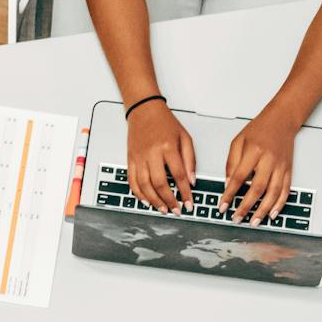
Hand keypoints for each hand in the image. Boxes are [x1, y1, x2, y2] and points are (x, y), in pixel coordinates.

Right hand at [126, 99, 193, 213]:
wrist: (144, 110)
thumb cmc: (165, 123)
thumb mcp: (184, 137)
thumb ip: (190, 160)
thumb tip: (191, 181)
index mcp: (168, 147)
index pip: (179, 175)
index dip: (185, 192)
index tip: (189, 203)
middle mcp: (152, 153)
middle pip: (159, 183)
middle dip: (169, 200)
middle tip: (176, 210)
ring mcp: (139, 158)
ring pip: (144, 185)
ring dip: (154, 200)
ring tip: (163, 209)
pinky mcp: (130, 160)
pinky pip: (132, 181)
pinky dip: (138, 194)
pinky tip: (146, 201)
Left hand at [224, 108, 297, 223]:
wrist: (282, 120)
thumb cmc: (259, 130)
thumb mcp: (238, 142)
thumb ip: (231, 164)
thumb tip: (227, 185)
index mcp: (254, 151)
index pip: (239, 177)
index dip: (230, 194)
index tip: (223, 206)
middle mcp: (269, 160)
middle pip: (257, 188)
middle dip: (246, 206)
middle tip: (237, 218)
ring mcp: (281, 166)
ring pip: (273, 192)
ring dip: (264, 210)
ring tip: (254, 221)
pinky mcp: (289, 170)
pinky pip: (286, 190)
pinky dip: (280, 204)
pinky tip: (273, 214)